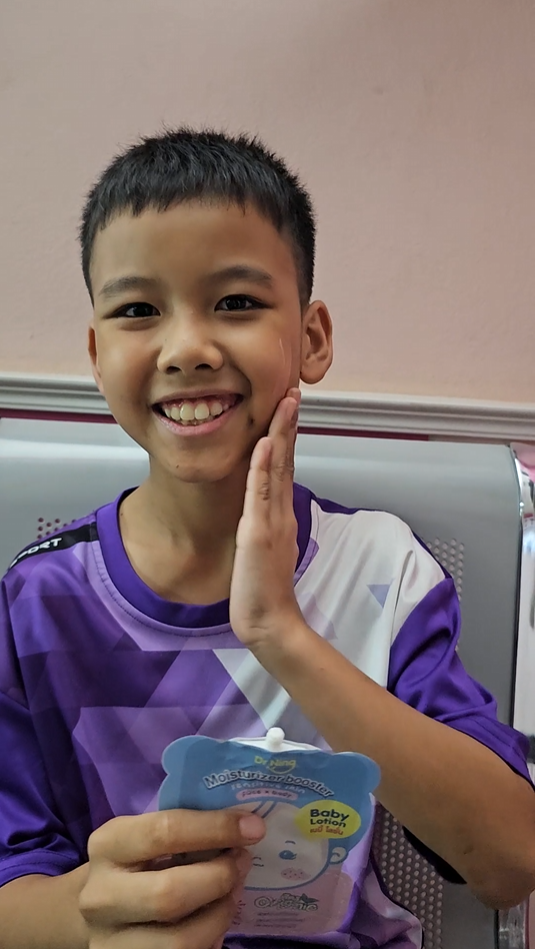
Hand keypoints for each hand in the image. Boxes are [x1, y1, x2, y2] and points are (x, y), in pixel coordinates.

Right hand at [79, 808, 264, 948]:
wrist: (96, 912)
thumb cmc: (135, 864)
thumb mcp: (144, 839)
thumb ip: (184, 831)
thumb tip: (244, 826)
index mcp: (108, 846)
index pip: (165, 831)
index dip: (215, 828)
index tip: (253, 827)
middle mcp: (100, 895)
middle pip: (171, 894)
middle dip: (219, 878)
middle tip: (242, 863)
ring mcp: (108, 941)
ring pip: (180, 941)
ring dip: (220, 915)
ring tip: (232, 895)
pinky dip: (210, 940)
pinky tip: (215, 922)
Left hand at [230, 387, 303, 649]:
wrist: (269, 620)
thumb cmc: (265, 589)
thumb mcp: (268, 549)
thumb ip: (270, 525)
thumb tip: (269, 508)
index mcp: (281, 514)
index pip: (284, 466)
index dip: (286, 436)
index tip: (288, 408)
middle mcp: (281, 511)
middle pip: (287, 459)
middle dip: (289, 424)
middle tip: (293, 392)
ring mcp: (272, 520)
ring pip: (278, 468)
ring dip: (281, 434)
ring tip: (285, 403)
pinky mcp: (259, 532)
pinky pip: (261, 493)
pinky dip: (264, 467)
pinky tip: (265, 443)